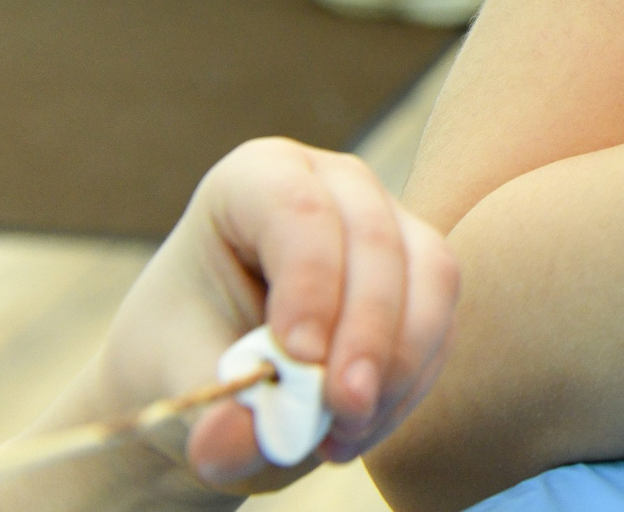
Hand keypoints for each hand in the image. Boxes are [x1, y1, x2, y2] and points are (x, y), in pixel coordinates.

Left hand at [75, 139, 458, 492]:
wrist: (220, 379)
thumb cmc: (186, 361)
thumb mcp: (181, 390)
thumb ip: (210, 415)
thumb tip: (233, 443)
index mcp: (252, 180)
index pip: (296, 207)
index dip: (309, 279)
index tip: (299, 359)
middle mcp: (332, 183)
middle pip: (375, 239)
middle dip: (366, 332)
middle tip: (341, 410)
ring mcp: (388, 220)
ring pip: (430, 273)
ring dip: (400, 362)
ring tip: (344, 432)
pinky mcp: (423, 271)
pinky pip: (443, 320)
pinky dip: (411, 381)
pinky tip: (361, 425)